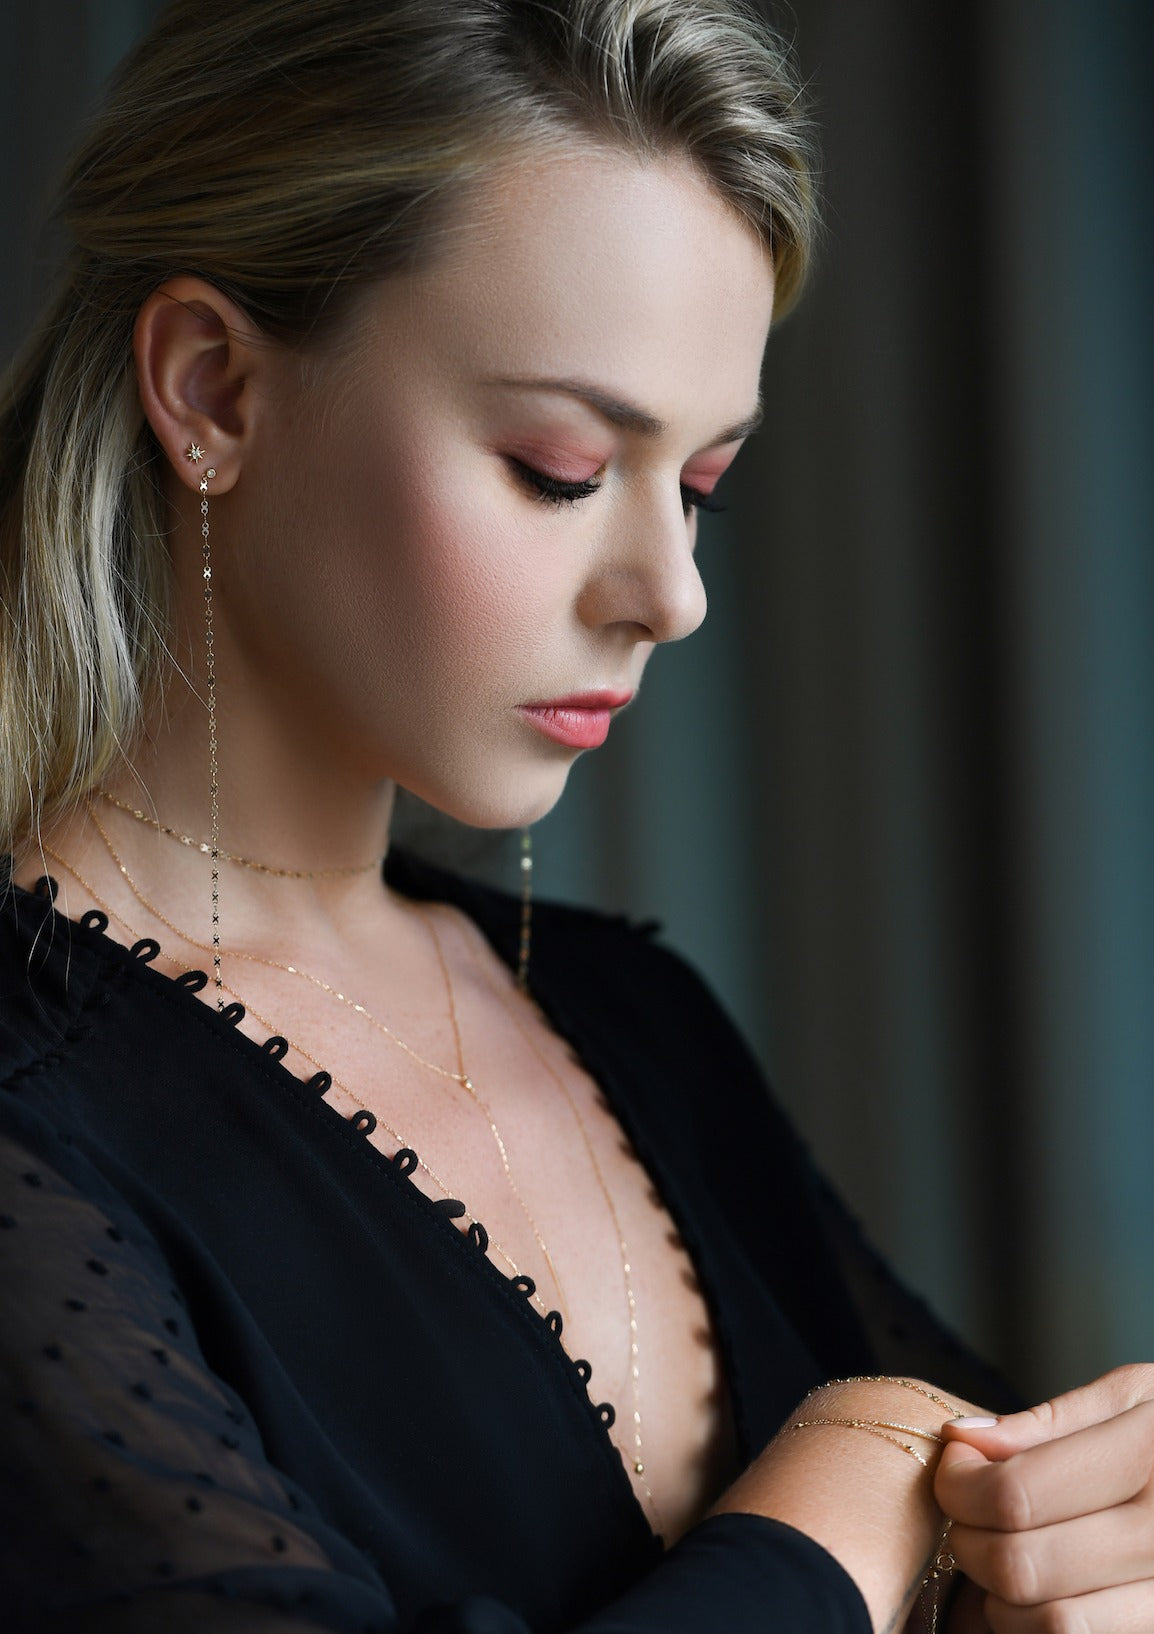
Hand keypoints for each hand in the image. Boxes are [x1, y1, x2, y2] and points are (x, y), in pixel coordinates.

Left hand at [935, 1364, 1153, 1630]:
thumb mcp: (1140, 1396)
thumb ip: (1052, 1421)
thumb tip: (963, 1440)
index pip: (1017, 1493)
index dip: (960, 1486)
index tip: (956, 1469)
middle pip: (1021, 1564)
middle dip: (968, 1542)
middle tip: (968, 1518)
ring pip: (1050, 1625)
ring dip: (1001, 1600)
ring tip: (1008, 1558)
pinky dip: (1039, 1632)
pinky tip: (1041, 1598)